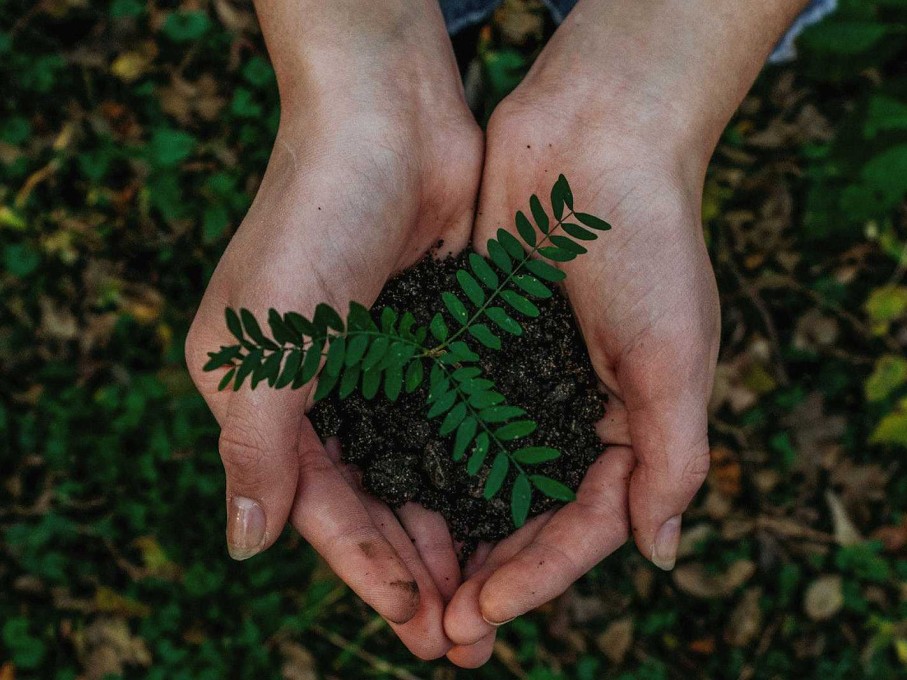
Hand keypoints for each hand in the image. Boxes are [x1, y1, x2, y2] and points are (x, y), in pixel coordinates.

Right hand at [185, 1, 482, 658]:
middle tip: (464, 638)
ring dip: (453, 535)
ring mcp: (385, 369)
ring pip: (420, 474)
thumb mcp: (264, 343)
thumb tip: (244, 546)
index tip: (415, 622)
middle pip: (373, 503)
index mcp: (266, 398)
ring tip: (492, 598)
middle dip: (416, 571)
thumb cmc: (312, 223)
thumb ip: (255, 448)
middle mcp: (324, 392)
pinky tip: (510, 515)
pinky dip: (479, 472)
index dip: (365, 568)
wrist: (386, 121)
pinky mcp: (437, 343)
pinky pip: (458, 425)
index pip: (318, 507)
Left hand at [442, 62, 719, 666]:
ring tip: (407, 590)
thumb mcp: (677, 356)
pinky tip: (385, 498)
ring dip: (446, 533)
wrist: (596, 138)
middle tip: (438, 634)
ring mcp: (516, 380)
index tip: (483, 615)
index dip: (537, 577)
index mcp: (626, 426)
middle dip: (485, 575)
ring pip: (476, 477)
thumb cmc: (650, 244)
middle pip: (523, 516)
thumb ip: (673, 457)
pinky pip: (442, 415)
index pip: (582, 526)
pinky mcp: (471, 343)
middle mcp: (567, 412)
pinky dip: (419, 460)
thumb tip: (660, 554)